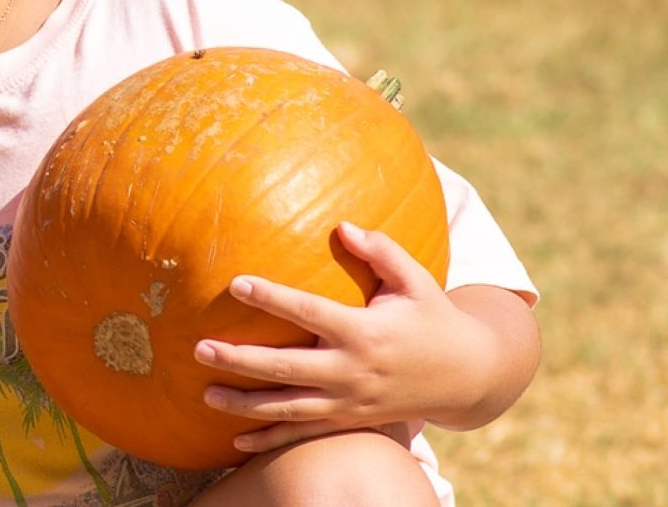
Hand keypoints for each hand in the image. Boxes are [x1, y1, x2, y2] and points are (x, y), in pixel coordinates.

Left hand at [194, 221, 481, 454]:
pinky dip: (271, 441)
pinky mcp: (351, 422)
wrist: (468, 376)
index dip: (273, 298)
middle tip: (200, 349)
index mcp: (365, 331)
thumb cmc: (434, 318)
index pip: (310, 312)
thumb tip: (343, 225)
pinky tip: (236, 440)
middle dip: (241, 360)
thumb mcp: (416, 280)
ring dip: (245, 404)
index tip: (236, 284)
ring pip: (290, 408)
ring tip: (205, 393)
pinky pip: (306, 435)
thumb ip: (382, 251)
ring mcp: (351, 402)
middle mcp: (354, 371)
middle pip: (288, 368)